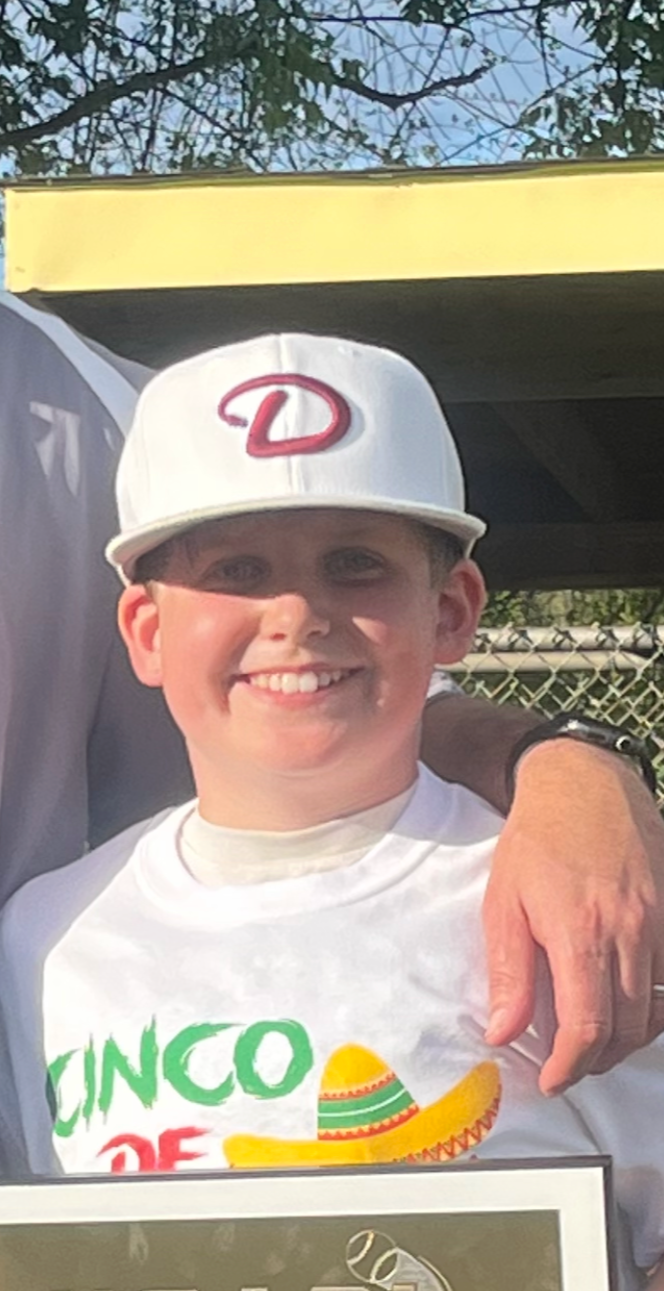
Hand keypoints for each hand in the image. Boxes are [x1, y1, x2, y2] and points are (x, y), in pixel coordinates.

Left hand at [483, 738, 663, 1093]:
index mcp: (580, 933)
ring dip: (626, 1037)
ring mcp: (658, 921)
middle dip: (596, 1060)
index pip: (587, 1027)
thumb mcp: (504, 901)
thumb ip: (508, 972)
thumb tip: (504, 1033)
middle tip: (568, 1063)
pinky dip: (653, 1003)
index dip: (570, 1066)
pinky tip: (627, 1004)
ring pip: (654, 1008)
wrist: (583, 781)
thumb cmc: (536, 839)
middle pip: (627, 1029)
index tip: (552, 1079)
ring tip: (594, 1041)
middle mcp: (629, 931)